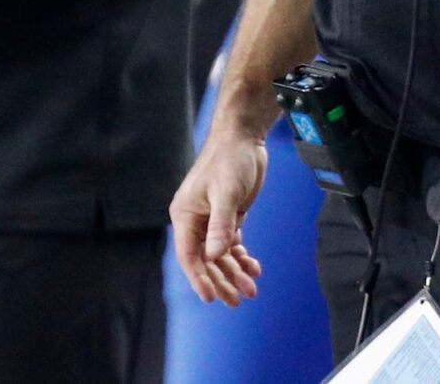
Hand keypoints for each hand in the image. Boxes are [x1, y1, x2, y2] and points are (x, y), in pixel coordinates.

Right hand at [170, 128, 268, 306]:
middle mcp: (195, 221)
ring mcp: (212, 220)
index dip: (199, 278)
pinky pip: (232, 244)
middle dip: (221, 280)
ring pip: (220, 255)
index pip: (188, 255)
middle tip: (238, 300)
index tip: (210, 298)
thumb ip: (221, 224)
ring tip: (251, 289)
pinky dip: (242, 257)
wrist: (244, 137)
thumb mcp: (226, 192)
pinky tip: (254, 267)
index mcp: (185, 215)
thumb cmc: (229, 159)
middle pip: (205, 260)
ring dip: (234, 272)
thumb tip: (214, 256)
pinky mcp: (229, 216)